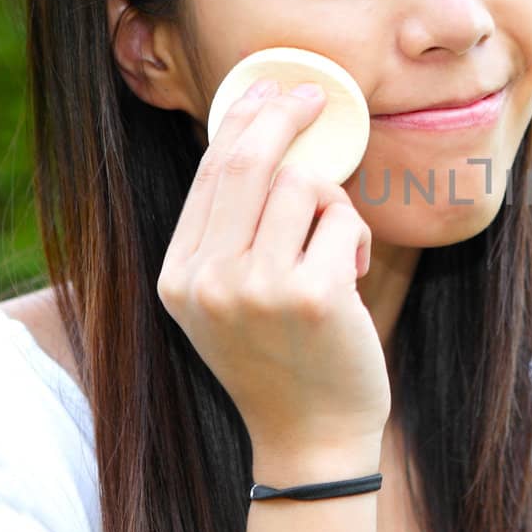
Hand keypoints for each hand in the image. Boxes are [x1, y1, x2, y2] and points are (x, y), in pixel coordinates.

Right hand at [157, 78, 388, 455]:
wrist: (310, 440)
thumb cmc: (282, 361)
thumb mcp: (228, 301)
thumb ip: (230, 233)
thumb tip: (260, 134)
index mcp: (177, 276)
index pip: (209, 173)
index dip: (245, 120)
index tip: (272, 91)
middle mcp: (206, 279)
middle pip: (247, 161)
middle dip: (285, 114)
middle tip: (314, 96)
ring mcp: (256, 288)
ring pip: (301, 184)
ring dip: (331, 204)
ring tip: (336, 248)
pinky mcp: (310, 296)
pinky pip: (340, 219)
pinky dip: (353, 236)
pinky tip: (350, 275)